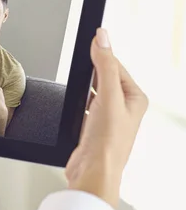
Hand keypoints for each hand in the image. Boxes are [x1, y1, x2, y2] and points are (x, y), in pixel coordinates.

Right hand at [65, 28, 147, 207]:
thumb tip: (102, 38)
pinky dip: (77, 104)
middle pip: (103, 77)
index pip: (116, 65)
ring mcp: (109, 118)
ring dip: (83, 90)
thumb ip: (105, 65)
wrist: (93, 171)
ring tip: (79, 94)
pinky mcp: (94, 127)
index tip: (89, 41)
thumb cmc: (107, 142)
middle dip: (90, 74)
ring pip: (92, 92)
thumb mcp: (107, 96)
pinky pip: (83, 106)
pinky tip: (74, 108)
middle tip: (81, 70)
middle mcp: (124, 107)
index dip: (101, 54)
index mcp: (135, 98)